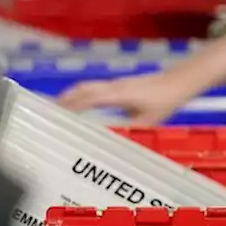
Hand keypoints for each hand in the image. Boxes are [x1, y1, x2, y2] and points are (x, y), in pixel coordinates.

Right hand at [58, 70, 196, 124]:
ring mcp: (117, 83)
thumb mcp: (147, 122)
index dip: (69, 105)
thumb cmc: (165, 101)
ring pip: (88, 86)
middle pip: (83, 89)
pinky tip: (82, 104)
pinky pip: (96, 87)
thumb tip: (108, 143)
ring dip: (72, 95)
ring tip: (57, 108)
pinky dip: (83, 94)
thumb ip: (127, 132)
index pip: (87, 98)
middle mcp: (114, 86)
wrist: (179, 82)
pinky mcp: (122, 84)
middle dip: (64, 99)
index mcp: (118, 94)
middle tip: (47, 111)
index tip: (53, 113)